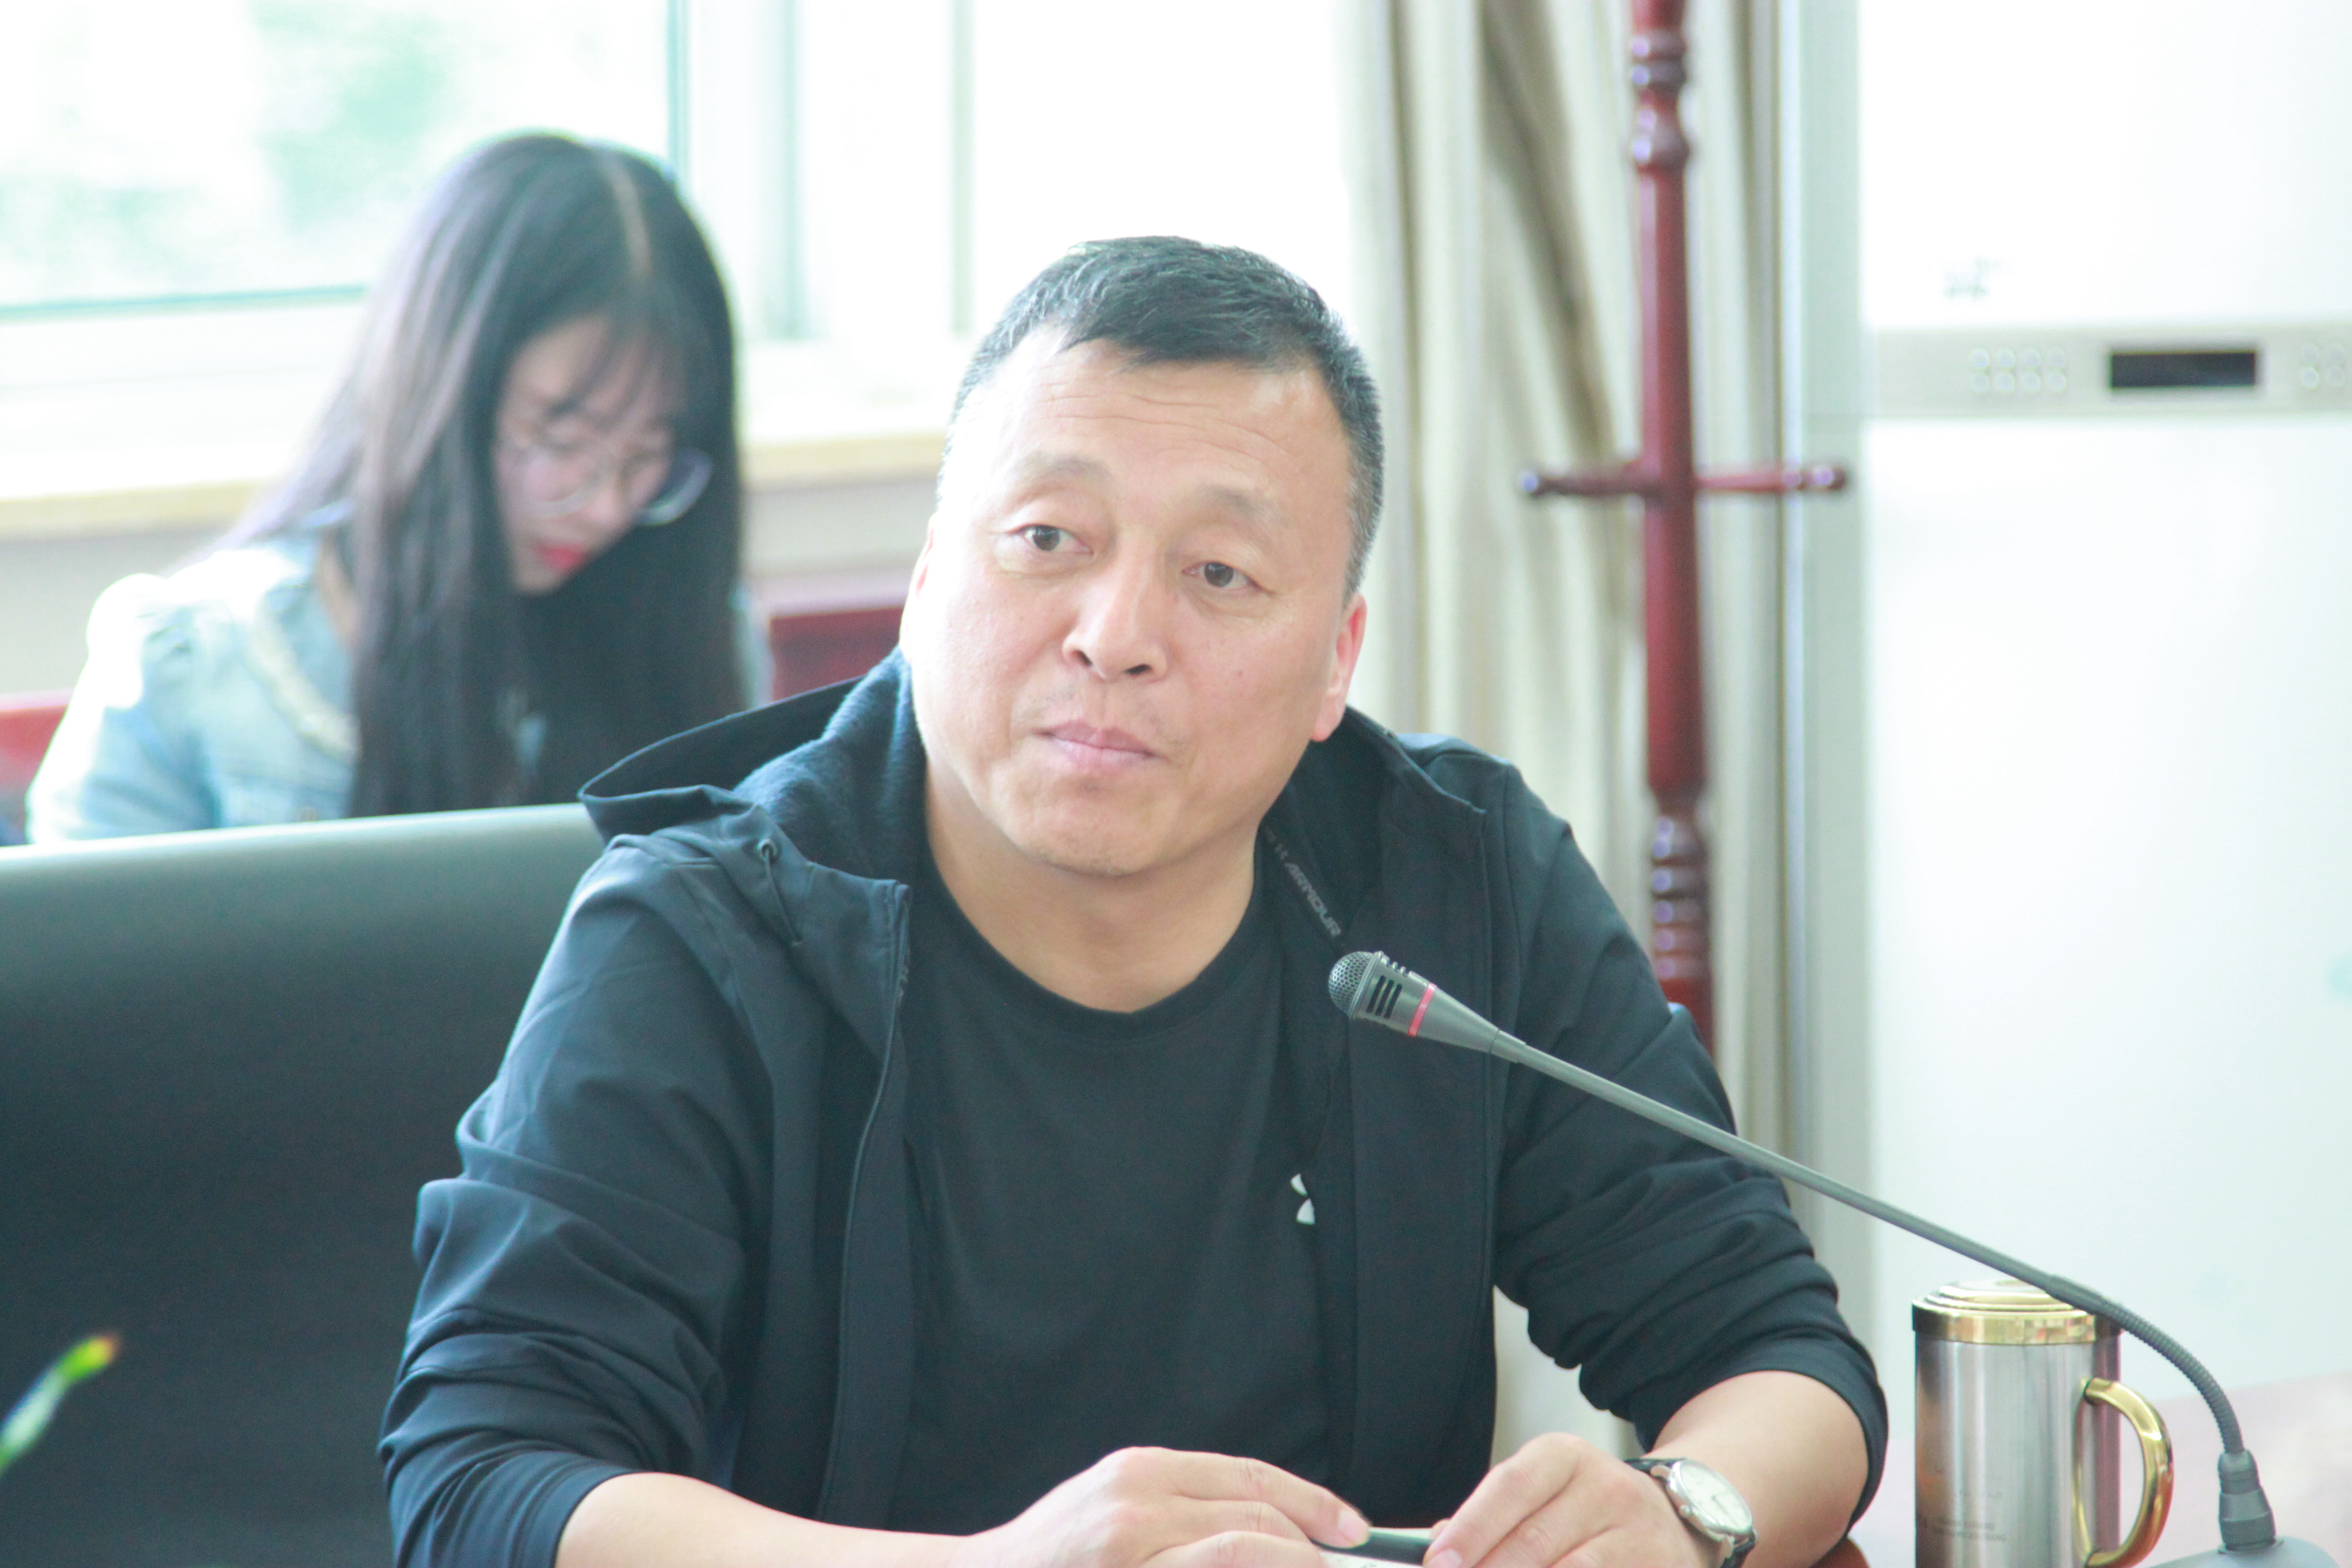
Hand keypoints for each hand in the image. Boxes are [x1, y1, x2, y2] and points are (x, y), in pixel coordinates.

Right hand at [949, 1447, 1371, 1567]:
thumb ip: (1188, 1504)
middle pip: (1255, 1521)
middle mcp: (1138, 1507)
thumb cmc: (1058, 1554)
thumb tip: (1275, 1521)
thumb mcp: (1119, 1503)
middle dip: (1311, 1551)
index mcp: (1143, 1471)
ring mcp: (1132, 1554)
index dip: (1312, 1503)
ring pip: (1242, 1555)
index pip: (1251, 1479)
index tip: (1352, 1529)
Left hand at [1424, 1436, 1708, 1567]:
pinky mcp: (1654, 1567)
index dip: (1471, 1527)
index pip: (1510, 1486)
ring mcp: (1635, 1532)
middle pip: (1533, 1540)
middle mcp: (1604, 1486)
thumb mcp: (1545, 1490)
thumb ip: (1494, 1514)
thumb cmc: (1587, 1508)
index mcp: (1565, 1456)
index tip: (1437, 1561)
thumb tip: (1439, 1544)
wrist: (1674, 1518)